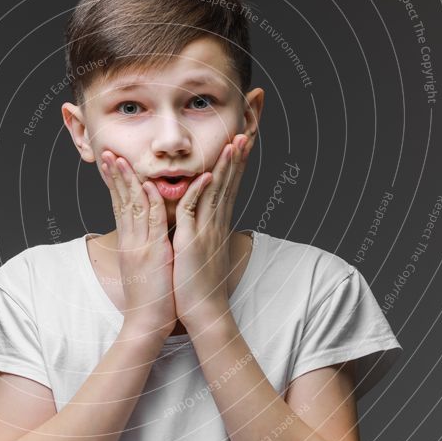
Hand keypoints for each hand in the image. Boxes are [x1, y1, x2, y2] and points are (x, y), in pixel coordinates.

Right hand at [99, 150, 176, 339]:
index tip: (111, 164)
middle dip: (115, 175)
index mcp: (128, 243)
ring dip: (127, 180)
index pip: (119, 206)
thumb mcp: (142, 267)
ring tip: (119, 159)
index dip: (115, 184)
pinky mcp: (153, 252)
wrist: (146, 324)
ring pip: (132, 206)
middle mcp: (130, 241)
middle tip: (108, 152)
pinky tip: (149, 184)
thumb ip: (142, 247)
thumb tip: (145, 235)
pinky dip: (152, 201)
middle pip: (120, 201)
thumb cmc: (150, 298)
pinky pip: (153, 222)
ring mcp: (140, 245)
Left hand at [172, 133, 251, 331]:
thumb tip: (202, 215)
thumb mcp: (200, 248)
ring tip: (236, 141)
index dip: (235, 161)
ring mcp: (207, 231)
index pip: (228, 184)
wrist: (203, 311)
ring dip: (226, 166)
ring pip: (218, 191)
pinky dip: (201, 192)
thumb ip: (202, 227)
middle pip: (229, 181)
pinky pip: (196, 211)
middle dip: (238, 154)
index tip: (241, 139)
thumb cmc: (199, 281)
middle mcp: (216, 223)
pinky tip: (208, 176)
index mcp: (216, 222)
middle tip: (248, 129)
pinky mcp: (193, 242)